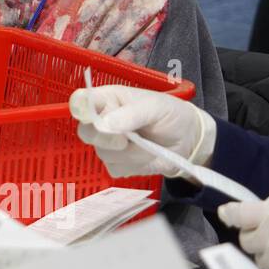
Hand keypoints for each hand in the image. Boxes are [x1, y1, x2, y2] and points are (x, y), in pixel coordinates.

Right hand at [68, 84, 214, 178]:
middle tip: (125, 139)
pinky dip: (134, 165)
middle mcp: (102, 120)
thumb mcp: (156, 107)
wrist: (188, 140)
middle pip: (85, 132)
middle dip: (106, 138)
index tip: (89, 117)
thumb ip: (131, 114)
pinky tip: (146, 156)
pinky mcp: (117, 164)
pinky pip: (115, 169)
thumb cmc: (170, 114)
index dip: (80, 109)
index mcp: (107, 99)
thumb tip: (103, 125)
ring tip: (149, 144)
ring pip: (103, 154)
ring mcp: (107, 144)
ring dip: (130, 153)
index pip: (81, 101)